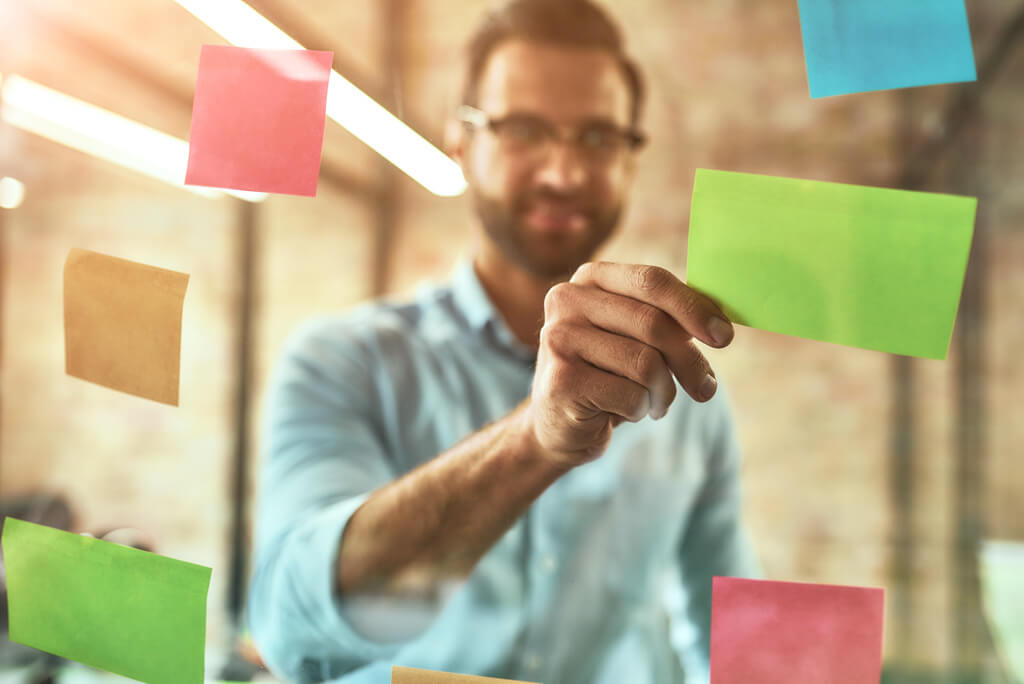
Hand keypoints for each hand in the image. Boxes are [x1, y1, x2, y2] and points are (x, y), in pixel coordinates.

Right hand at [525, 262, 733, 465]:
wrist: (557, 422)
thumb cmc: (607, 373)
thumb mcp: (634, 337)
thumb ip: (667, 319)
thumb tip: (720, 324)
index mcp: (589, 278)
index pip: (651, 280)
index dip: (693, 307)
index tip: (725, 336)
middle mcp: (567, 300)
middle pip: (653, 324)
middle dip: (689, 361)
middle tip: (706, 388)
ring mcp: (559, 339)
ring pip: (646, 363)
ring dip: (664, 391)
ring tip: (656, 401)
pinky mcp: (562, 381)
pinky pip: (630, 396)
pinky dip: (642, 410)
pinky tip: (627, 411)